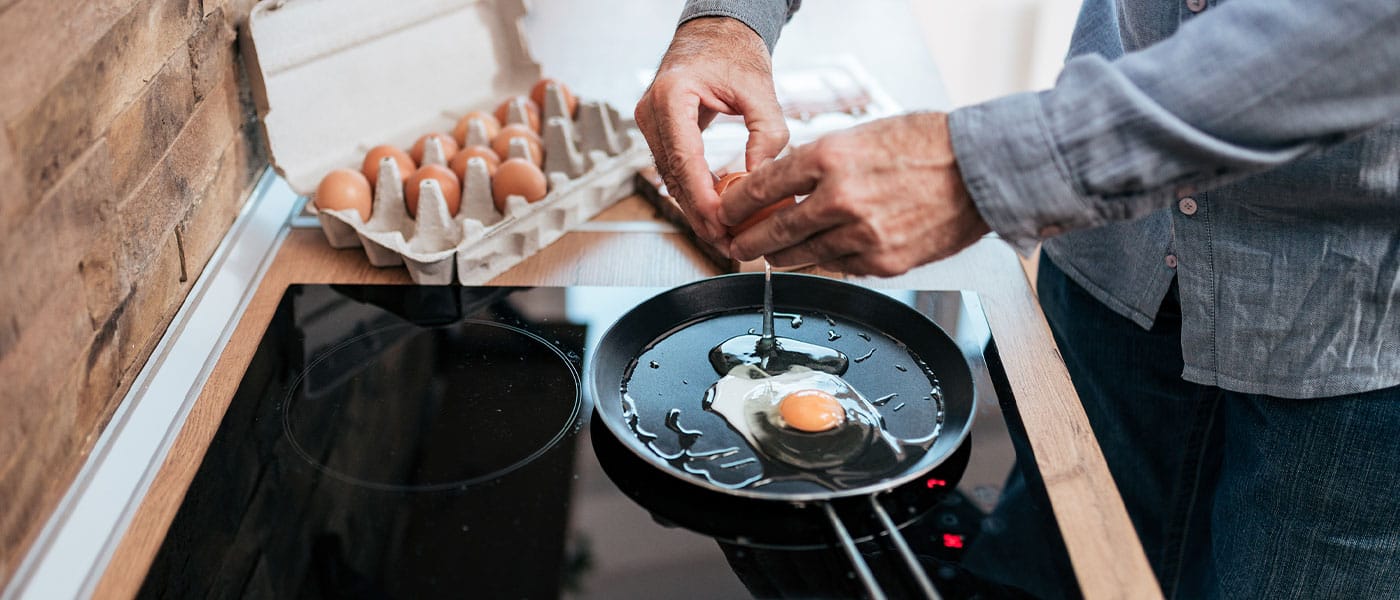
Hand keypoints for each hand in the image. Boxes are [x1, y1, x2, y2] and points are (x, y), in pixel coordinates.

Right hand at [635, 17, 789, 247]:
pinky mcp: (659, 132)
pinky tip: (716, 212)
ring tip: (725, 235)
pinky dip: (695, 193)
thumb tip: (761, 176)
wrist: (716, 33)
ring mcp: (650, 123)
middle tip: (727, 242)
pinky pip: (675, 170)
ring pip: (671, 180)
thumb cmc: (733, 52)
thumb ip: (768, 133)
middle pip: (673, 178)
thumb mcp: (760, 89)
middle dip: (700, 214)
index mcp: (671, 95)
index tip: (721, 224)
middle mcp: (652, 111)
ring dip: (696, 209)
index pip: (684, 159)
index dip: (702, 198)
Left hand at [722, 112, 990, 276]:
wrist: (979, 169)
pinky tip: (815, 257)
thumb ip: (820, 162)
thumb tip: (784, 184)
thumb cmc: (926, 145)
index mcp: (830, 157)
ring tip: (769, 255)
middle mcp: (841, 198)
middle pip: (775, 230)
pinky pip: (837, 267)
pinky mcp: (882, 262)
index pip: (763, 186)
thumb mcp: (861, 135)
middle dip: (748, 241)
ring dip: (780, 257)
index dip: (737, 204)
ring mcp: (862, 235)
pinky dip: (822, 262)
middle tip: (736, 244)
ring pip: (801, 256)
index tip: (726, 210)